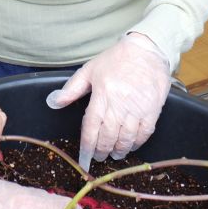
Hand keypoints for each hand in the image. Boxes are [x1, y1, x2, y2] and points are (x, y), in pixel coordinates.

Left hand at [46, 33, 170, 171]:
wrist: (147, 49)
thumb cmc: (117, 59)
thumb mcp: (89, 70)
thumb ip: (71, 89)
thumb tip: (54, 102)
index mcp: (102, 94)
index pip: (91, 128)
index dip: (87, 147)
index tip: (84, 159)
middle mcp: (119, 104)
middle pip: (108, 137)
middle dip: (102, 151)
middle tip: (99, 157)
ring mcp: (137, 108)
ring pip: (126, 138)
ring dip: (119, 150)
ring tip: (114, 154)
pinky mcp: (153, 109)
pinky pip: (144, 133)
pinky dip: (137, 143)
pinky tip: (131, 146)